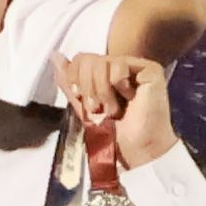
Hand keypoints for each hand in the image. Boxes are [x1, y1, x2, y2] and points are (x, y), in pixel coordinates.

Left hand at [63, 50, 178, 169]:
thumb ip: (69, 81)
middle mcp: (118, 66)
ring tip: (115, 109)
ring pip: (101, 61)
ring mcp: (135, 66)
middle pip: (87, 59)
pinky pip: (119, 64)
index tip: (85, 102)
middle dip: (88, 88)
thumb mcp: (81, 106)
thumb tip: (55, 56)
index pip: (79, 59)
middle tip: (100, 109)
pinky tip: (131, 98)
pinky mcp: (150, 69)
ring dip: (103, 92)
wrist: (133, 149)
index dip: (75, 80)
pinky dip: (118, 85)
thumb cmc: (112, 134)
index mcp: (102, 74)